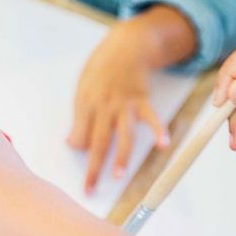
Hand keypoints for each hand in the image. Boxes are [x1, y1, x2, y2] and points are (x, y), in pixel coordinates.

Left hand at [69, 17, 168, 193]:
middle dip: (94, 167)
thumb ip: (79, 118)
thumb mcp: (82, 90)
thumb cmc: (101, 71)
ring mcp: (124, 104)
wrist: (125, 47)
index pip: (80, 134)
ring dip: (122, 156)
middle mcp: (104, 105)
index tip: (78, 169)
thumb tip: (72, 143)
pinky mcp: (142, 101)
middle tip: (91, 188)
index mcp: (85, 103)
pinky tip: (163, 144)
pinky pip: (152, 118)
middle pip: (98, 141)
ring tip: (119, 175)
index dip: (78, 152)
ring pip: (123, 134)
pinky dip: (159, 131)